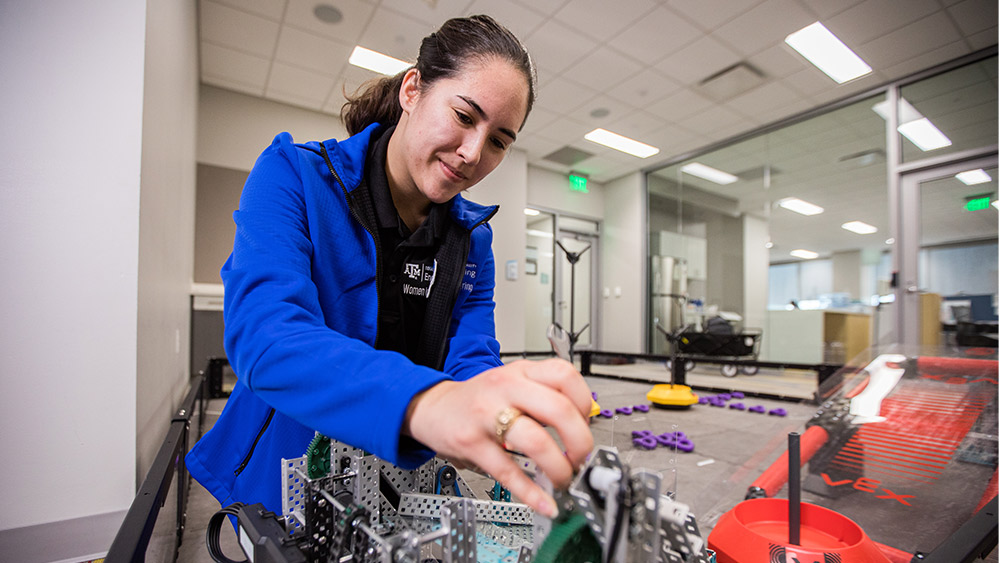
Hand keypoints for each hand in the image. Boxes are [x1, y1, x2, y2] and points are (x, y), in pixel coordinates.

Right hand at [404, 359, 593, 516]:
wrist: (433, 407)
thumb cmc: (477, 399)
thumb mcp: (511, 383)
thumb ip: (543, 397)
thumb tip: (580, 429)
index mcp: (520, 372)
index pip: (565, 376)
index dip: (584, 404)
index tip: (586, 425)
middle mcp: (505, 388)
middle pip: (558, 409)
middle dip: (580, 441)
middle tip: (580, 458)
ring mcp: (487, 415)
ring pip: (536, 440)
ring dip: (558, 467)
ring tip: (562, 479)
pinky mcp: (472, 443)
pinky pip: (508, 470)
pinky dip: (530, 492)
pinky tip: (542, 502)